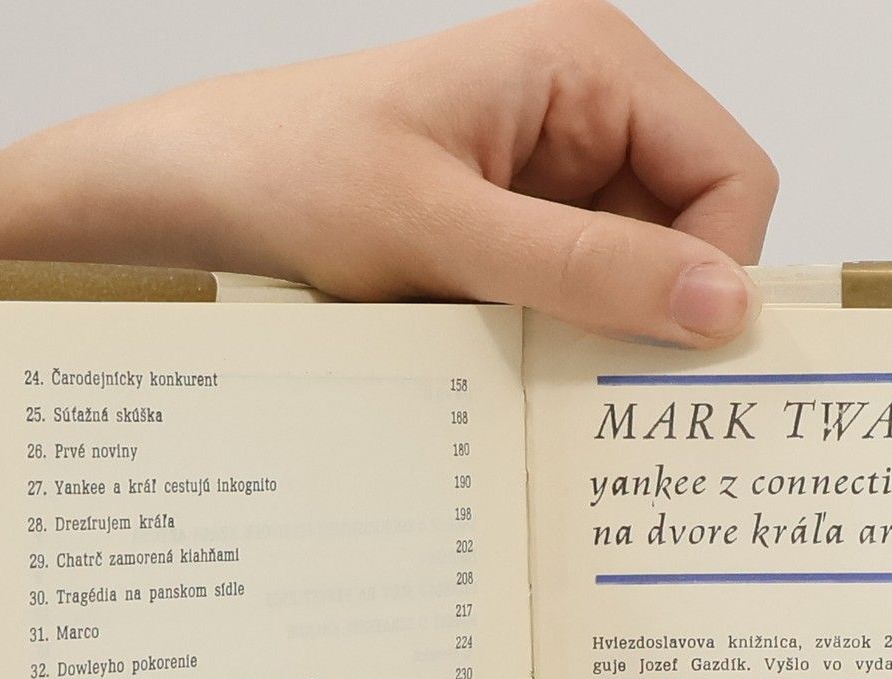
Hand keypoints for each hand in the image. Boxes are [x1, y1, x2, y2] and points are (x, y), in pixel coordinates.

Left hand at [0, 2, 778, 678]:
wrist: (159, 210)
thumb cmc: (276, 178)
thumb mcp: (442, 231)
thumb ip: (589, 269)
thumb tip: (724, 308)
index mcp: (585, 63)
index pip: (732, 177)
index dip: (717, 273)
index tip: (669, 364)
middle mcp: (577, 116)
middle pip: (693, 236)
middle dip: (658, 316)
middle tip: (604, 403)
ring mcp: (539, 184)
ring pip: (634, 285)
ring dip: (597, 344)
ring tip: (530, 382)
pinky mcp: (498, 246)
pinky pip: (570, 309)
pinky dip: (553, 354)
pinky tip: (505, 382)